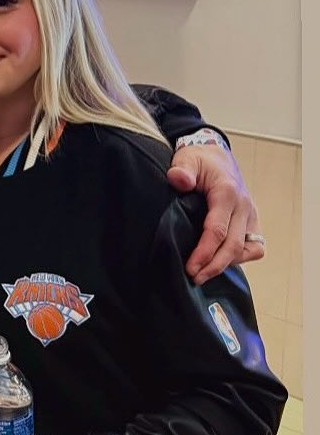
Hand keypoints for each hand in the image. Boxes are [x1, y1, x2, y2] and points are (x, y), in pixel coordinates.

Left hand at [167, 144, 263, 283]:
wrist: (216, 155)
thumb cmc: (199, 160)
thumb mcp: (186, 158)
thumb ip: (181, 170)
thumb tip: (178, 180)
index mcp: (226, 193)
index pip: (217, 230)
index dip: (204, 253)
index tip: (190, 268)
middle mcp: (243, 206)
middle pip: (233, 246)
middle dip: (214, 266)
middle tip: (194, 278)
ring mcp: (250, 215)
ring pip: (247, 249)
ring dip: (227, 264)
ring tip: (204, 273)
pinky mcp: (252, 221)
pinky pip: (255, 246)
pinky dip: (241, 257)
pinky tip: (221, 260)